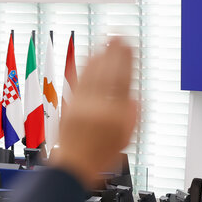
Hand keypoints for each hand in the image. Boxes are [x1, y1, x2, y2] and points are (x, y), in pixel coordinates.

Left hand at [51, 38, 138, 188]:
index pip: (123, 80)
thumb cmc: (100, 156)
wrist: (74, 166)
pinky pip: (77, 81)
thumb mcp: (126, 137)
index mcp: (116, 115)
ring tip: (105, 41)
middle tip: (119, 35)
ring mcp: (81, 106)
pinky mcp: (68, 106)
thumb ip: (132, 115)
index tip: (130, 46)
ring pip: (92, 74)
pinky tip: (88, 57)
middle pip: (107, 73)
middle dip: (113, 52)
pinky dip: (84, 66)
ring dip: (99, 54)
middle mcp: (98, 108)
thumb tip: (133, 96)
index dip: (127, 61)